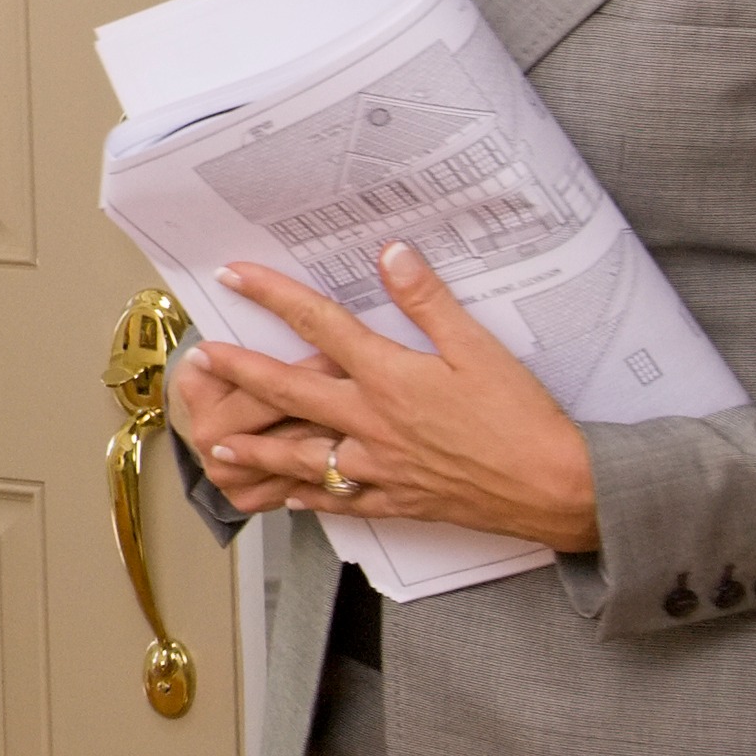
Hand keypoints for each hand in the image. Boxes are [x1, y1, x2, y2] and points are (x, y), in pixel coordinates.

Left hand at [190, 243, 602, 551]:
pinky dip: (306, 498)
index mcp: (390, 377)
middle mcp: (372, 423)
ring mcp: (379, 467)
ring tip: (216, 448)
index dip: (273, 296)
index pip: (319, 325)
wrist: (554, 488)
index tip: (235, 277)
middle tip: (200, 362)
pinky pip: (338, 502)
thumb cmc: (522, 418)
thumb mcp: (480, 347)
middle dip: (239, 373)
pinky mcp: (396, 500)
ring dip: (254, 451)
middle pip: (289, 393)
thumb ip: (429, 301)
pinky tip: (287, 497)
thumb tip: (392, 254)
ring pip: (300, 458)